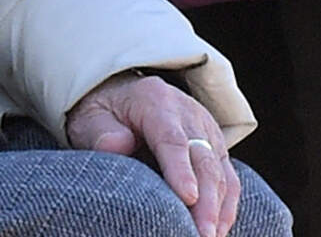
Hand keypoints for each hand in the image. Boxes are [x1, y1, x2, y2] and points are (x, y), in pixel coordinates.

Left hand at [67, 73, 238, 236]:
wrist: (124, 97)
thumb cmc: (105, 113)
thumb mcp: (91, 117)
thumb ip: (101, 132)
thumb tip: (118, 146)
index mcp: (157, 103)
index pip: (173, 139)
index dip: (181, 170)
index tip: (188, 197)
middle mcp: (189, 114)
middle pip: (203, 160)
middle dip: (206, 201)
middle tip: (201, 235)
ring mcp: (206, 131)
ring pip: (220, 173)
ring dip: (218, 210)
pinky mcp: (215, 148)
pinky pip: (229, 179)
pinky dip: (226, 208)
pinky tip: (217, 231)